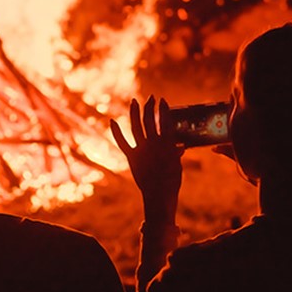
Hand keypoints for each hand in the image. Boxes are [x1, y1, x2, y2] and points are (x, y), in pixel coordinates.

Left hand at [110, 96, 182, 224]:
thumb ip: (175, 153)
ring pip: (136, 126)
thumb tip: (179, 146)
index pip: (166, 121)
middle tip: (150, 97)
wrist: (159, 194)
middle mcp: (154, 143)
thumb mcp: (176, 165)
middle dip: (150, 107)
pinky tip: (111, 121)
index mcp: (168, 143)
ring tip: (134, 101)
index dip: (164, 109)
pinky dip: (116, 132)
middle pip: (150, 120)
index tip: (163, 100)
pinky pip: (122, 142)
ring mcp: (142, 149)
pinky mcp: (132, 157)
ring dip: (134, 112)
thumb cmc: (171, 181)